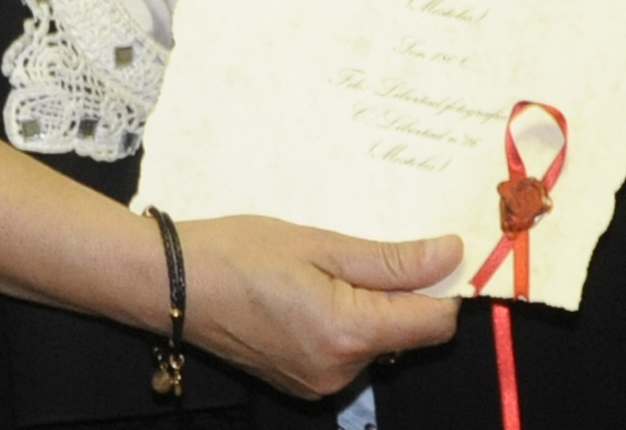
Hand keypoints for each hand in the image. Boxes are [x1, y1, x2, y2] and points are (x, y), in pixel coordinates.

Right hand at [176, 216, 460, 398]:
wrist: (172, 284)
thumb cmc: (240, 253)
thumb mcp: (321, 243)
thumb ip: (393, 259)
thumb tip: (452, 255)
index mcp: (348, 334)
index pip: (436, 323)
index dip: (447, 285)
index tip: (438, 249)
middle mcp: (339, 371)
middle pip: (410, 333)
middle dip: (405, 292)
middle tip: (367, 250)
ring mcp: (320, 383)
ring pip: (380, 342)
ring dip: (374, 306)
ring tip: (329, 269)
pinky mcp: (303, 382)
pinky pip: (350, 352)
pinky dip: (348, 323)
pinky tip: (314, 292)